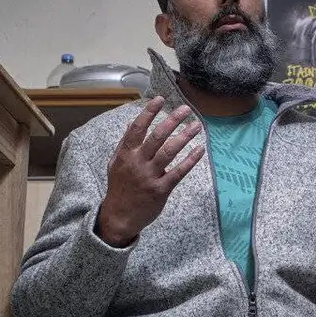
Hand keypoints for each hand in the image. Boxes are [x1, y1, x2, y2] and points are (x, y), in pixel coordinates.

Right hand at [97, 97, 203, 246]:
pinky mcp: (160, 190)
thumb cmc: (120, 188)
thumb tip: (132, 123)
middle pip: (156, 137)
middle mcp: (137, 163)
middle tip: (186, 109)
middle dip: (172, 121)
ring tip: (196, 126)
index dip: (149, 112)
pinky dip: (190, 160)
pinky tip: (199, 150)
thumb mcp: (116, 164)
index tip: (160, 99)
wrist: (119, 217)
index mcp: (125, 154)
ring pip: (169, 152)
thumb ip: (125, 144)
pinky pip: (178, 172)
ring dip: (184, 137)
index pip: (137, 128)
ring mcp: (149, 176)